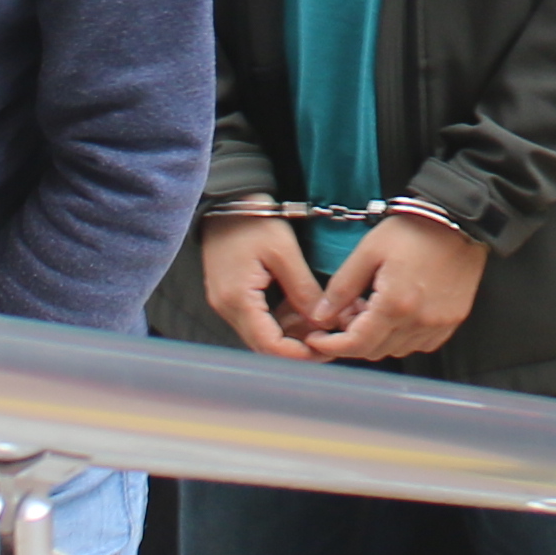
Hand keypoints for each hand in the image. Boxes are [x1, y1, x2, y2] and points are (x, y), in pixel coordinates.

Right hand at [201, 210, 334, 357]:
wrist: (228, 199)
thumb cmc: (253, 220)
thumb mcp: (284, 252)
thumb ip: (303, 290)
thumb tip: (323, 321)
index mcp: (237, 300)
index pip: (268, 346)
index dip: (298, 355)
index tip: (325, 350)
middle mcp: (227, 308)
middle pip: (264, 345)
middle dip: (297, 347)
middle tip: (329, 341)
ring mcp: (226, 303)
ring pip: (261, 334)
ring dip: (290, 334)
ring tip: (320, 324)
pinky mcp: (231, 295)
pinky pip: (257, 320)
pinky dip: (280, 321)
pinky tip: (301, 311)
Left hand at [308, 212, 489, 362]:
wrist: (458, 219)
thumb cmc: (414, 230)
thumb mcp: (368, 251)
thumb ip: (342, 287)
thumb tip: (321, 316)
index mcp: (395, 304)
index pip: (356, 344)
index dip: (331, 346)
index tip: (317, 339)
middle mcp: (419, 321)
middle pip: (375, 351)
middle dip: (353, 338)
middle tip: (346, 313)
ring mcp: (439, 324)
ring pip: (396, 350)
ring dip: (378, 338)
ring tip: (372, 307)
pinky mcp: (452, 321)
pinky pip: (419, 343)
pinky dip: (402, 336)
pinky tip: (397, 312)